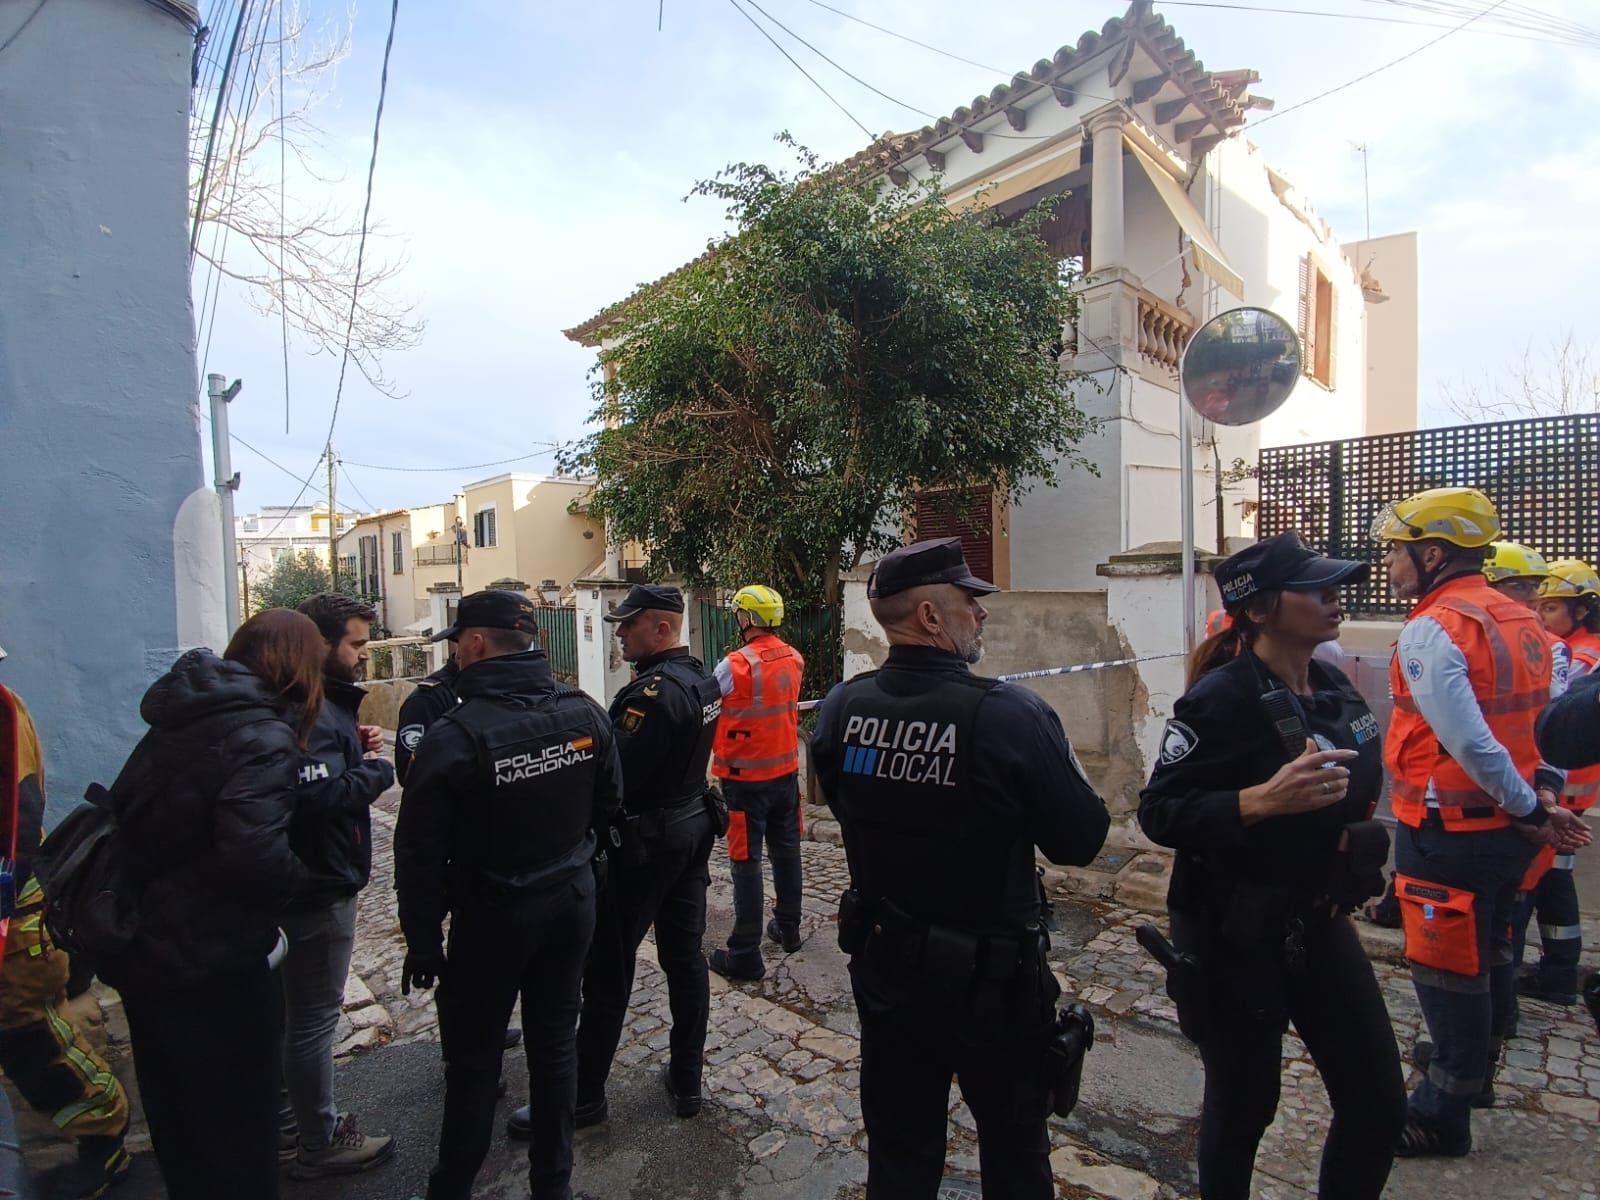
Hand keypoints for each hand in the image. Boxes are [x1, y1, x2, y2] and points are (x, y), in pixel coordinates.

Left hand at [359, 725, 383, 753]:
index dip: (374, 732)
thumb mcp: (358, 731)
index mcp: (374, 729)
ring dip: (375, 745)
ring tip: (367, 746)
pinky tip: (371, 750)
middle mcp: (379, 735)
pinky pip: (381, 749)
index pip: (378, 729)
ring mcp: (379, 742)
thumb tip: (357, 725)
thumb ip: (359, 728)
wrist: (358, 743)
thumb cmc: (359, 735)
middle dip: (375, 739)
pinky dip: (376, 750)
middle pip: (381, 736)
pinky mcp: (379, 748)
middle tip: (368, 741)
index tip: (369, 734)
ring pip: (381, 743)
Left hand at [401, 946, 445, 994]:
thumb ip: (445, 978)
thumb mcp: (443, 967)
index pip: (435, 979)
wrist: (425, 943)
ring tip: (418, 983)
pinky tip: (405, 993)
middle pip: (426, 982)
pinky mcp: (407, 967)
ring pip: (416, 982)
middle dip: (426, 984)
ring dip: (417, 984)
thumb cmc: (436, 956)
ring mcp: (416, 968)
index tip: (436, 988)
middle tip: (426, 983)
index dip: (436, 984)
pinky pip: (405, 978)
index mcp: (436, 967)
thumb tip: (446, 989)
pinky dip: (405, 986)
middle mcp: (426, 968)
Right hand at [1239, 738, 1357, 825]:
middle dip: (1343, 772)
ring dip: (1343, 783)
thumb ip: (1305, 755)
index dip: (1340, 754)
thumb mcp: (1291, 765)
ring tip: (1345, 781)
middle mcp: (1306, 777)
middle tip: (1346, 772)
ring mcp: (1310, 791)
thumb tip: (1311, 741)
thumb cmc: (1280, 780)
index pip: (1324, 756)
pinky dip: (1339, 794)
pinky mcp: (1312, 803)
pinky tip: (1342, 792)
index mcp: (1300, 766)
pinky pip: (1331, 798)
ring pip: (1334, 785)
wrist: (1270, 799)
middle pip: (1332, 772)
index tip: (1353, 754)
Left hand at [1550, 806, 1591, 852]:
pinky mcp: (1550, 840)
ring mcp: (1555, 834)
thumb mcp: (1569, 815)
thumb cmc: (1555, 812)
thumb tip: (1589, 828)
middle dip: (1581, 839)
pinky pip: (1559, 846)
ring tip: (1583, 843)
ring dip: (1575, 843)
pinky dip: (1567, 847)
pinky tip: (1574, 847)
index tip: (1590, 837)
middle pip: (1572, 836)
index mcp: (1564, 822)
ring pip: (1567, 841)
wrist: (1542, 815)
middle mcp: (1560, 829)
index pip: (1575, 830)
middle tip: (1588, 842)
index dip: (1583, 834)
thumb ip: (1579, 823)